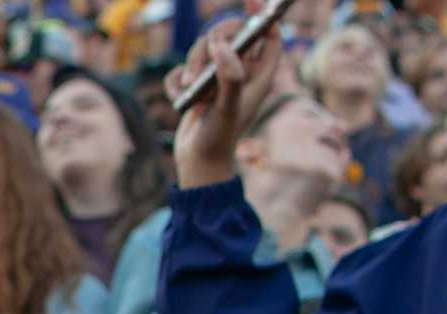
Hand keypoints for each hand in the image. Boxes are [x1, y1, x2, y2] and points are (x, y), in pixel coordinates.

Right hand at [167, 0, 281, 188]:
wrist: (198, 164)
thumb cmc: (220, 139)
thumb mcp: (229, 107)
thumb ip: (229, 76)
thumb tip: (221, 45)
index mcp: (258, 76)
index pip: (269, 37)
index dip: (263, 18)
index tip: (252, 2)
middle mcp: (239, 74)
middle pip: (230, 36)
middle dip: (214, 43)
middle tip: (207, 56)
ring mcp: (215, 79)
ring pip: (203, 50)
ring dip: (192, 66)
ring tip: (190, 92)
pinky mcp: (194, 88)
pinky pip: (182, 70)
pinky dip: (177, 81)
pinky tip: (181, 99)